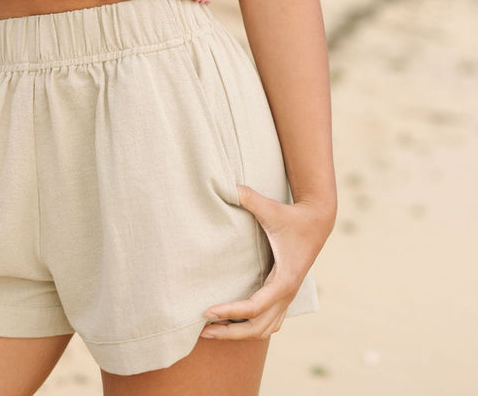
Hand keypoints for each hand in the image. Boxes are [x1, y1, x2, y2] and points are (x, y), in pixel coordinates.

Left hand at [200, 184, 332, 340]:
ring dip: (240, 334)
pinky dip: (253, 329)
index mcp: (284, 280)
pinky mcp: (286, 295)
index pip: (254, 307)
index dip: (229, 312)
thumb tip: (227, 185)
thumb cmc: (291, 216)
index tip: (206, 312)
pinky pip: (270, 323)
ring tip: (213, 331)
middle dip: (230, 333)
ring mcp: (288, 298)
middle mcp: (287, 295)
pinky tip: (233, 325)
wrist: (317, 221)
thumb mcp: (270, 207)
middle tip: (202, 332)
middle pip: (257, 328)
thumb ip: (248, 196)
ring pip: (265, 330)